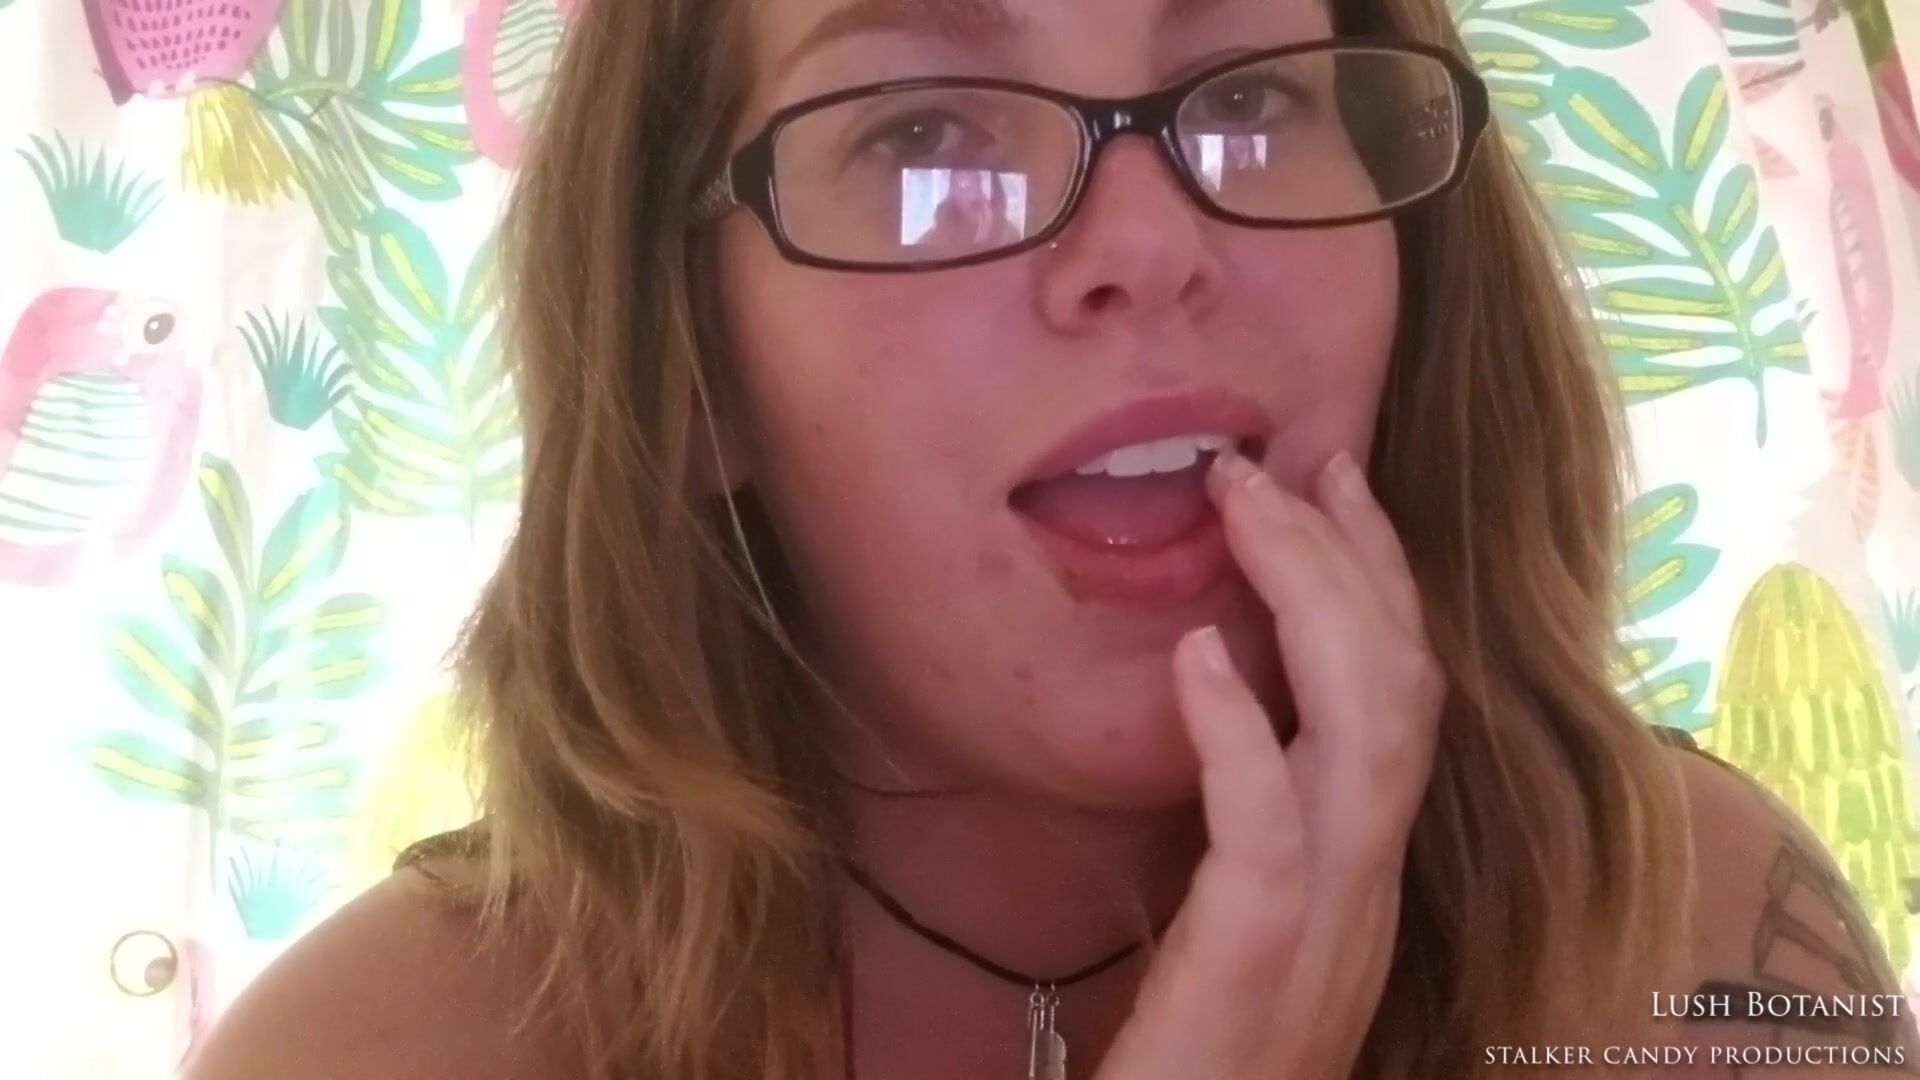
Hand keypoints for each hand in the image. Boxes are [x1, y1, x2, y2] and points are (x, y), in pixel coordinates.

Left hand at [1091, 446, 1446, 1079]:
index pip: (1401, 702)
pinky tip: (1199, 653)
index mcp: (1365, 872)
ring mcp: (1330, 925)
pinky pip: (1267, 828)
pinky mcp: (1260, 960)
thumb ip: (1259, 828)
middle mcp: (1369, 888)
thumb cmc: (1200, 1053)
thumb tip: (1229, 702)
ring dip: (1310, 601)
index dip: (1383, 584)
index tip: (1340, 486)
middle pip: (1401, 690)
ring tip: (1247, 508)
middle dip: (1354, 559)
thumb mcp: (1246, 925)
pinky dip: (1238, 728)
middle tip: (1294, 462)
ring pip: (1366, 733)